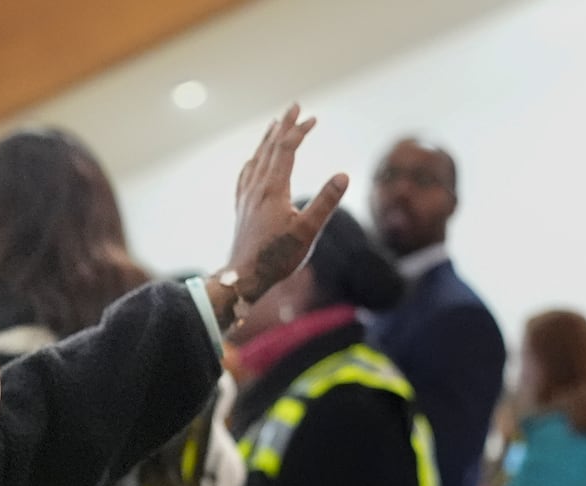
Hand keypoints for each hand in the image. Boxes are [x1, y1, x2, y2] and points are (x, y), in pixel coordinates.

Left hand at [224, 104, 348, 304]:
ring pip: (256, 160)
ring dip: (267, 140)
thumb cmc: (277, 257)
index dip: (298, 131)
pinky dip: (253, 162)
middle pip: (269, 149)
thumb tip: (344, 176)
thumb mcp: (307, 232)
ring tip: (274, 126)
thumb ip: (325, 202)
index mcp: (272, 190)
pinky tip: (253, 163)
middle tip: (293, 106)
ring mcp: (246, 199)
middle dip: (283, 126)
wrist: (243, 278)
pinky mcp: (241, 209)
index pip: (285, 150)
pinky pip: (245, 176)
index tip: (313, 118)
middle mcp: (256, 189)